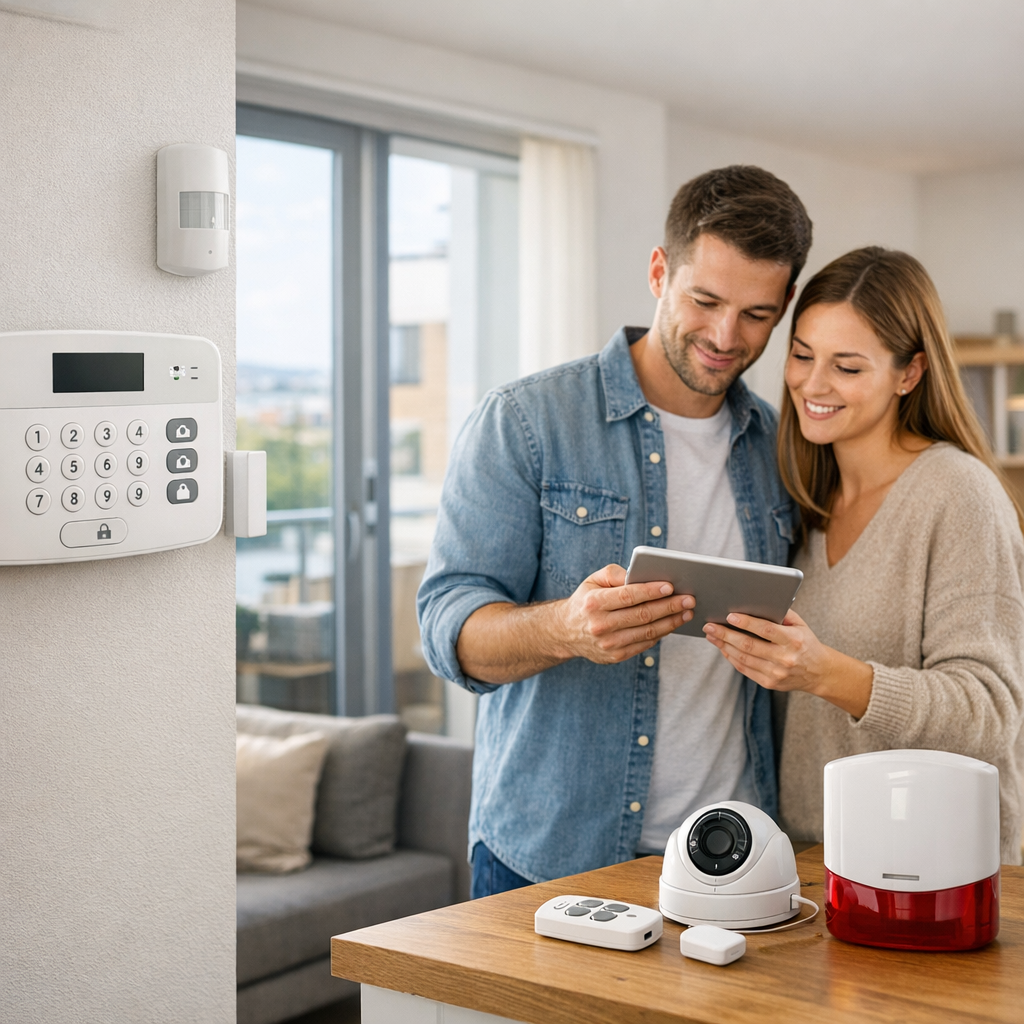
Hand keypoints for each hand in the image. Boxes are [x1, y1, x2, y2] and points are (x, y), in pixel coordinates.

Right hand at [456, 564, 693, 683]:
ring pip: (647, 632)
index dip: (651, 591)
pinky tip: (672, 624)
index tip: (671, 586)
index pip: (627, 596)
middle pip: (642, 615)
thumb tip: (639, 575)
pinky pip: (644, 644)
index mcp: (594, 603)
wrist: (566, 632)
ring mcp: (607, 644)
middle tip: (689, 599)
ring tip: (687, 612)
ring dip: (671, 622)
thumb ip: (615, 574)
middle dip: (669, 607)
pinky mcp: (614, 657)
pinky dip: (661, 634)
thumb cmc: (586, 600)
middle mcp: (600, 625)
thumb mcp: (593, 580)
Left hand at [702, 609, 872, 717]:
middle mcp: (785, 658)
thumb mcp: (800, 625)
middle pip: (749, 646)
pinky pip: (745, 669)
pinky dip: (731, 657)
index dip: (746, 623)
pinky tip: (723, 647)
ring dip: (724, 646)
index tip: (730, 616)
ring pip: (743, 658)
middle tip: (710, 626)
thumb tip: (755, 603)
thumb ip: (781, 613)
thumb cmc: (806, 643)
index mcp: (794, 641)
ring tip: (712, 635)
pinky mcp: (769, 683)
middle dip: (726, 634)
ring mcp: (776, 673)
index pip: (766, 630)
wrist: (819, 673)